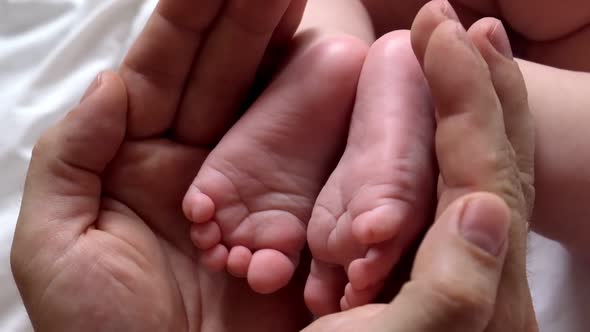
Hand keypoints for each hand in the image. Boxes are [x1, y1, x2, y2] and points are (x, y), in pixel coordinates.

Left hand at [9, 1, 333, 330]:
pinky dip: (327, 126)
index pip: (165, 68)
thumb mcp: (57, 244)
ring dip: (292, 56)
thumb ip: (71, 156)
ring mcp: (251, 193)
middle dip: (250, 18)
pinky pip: (312, 169)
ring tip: (309, 6)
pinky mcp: (291, 227)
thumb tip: (111, 82)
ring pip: (273, 110)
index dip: (193, 15)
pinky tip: (343, 79)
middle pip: (227, 75)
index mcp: (137, 159)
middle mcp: (199, 166)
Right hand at [306, 1, 536, 329]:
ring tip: (456, 50)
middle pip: (490, 160)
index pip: (481, 169)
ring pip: (469, 171)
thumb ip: (454, 292)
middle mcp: (471, 273)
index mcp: (471, 289)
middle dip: (478, 84)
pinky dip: (433, 145)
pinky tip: (423, 123)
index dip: (467, 93)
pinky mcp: (417, 271)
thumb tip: (486, 208)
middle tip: (462, 23)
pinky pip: (436, 193)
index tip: (445, 28)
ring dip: (464, 105)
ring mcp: (446, 269)